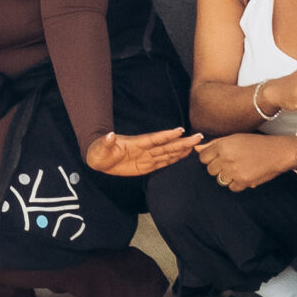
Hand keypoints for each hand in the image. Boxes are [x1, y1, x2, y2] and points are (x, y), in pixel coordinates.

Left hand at [84, 126, 201, 178]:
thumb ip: (106, 142)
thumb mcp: (100, 147)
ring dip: (181, 150)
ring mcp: (146, 157)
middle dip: (182, 142)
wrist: (98, 159)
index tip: (180, 130)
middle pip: (166, 146)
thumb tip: (109, 135)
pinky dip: (173, 160)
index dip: (166, 135)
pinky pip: (162, 163)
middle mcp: (144, 149)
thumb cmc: (98, 152)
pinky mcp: (145, 166)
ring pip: (167, 154)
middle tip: (198, 137)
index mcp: (135, 144)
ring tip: (195, 146)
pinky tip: (183, 156)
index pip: (154, 139)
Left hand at [197, 132, 296, 191]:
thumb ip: (214, 144)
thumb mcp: (234, 138)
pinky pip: (232, 187)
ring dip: (227, 176)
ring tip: (239, 168)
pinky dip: (237, 184)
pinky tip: (244, 175)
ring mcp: (234, 171)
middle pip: (210, 170)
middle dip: (218, 168)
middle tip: (231, 163)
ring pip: (220, 179)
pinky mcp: (244, 181)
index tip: (217, 158)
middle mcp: (226, 158)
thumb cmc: (257, 144)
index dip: (209, 158)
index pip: (203, 157)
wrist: (278, 152)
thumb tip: (196, 148)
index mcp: (222, 146)